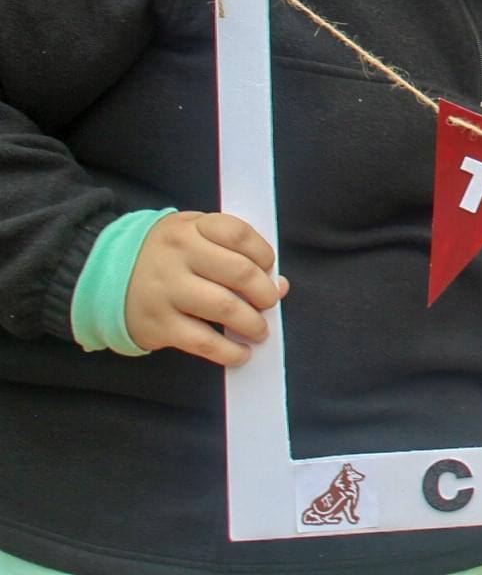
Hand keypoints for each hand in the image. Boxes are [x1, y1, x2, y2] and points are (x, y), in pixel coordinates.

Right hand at [125, 211, 287, 365]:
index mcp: (189, 228)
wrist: (102, 278)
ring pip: (225, 308)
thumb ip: (234, 253)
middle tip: (269, 302)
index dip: (263, 253)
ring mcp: (166, 291)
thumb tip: (279, 285)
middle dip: (264, 292)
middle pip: (239, 272)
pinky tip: (241, 353)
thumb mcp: (192, 238)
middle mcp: (177, 257)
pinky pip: (204, 342)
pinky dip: (229, 351)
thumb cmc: (165, 257)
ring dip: (253, 323)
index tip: (268, 268)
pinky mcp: (158, 325)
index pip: (238, 234)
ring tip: (258, 329)